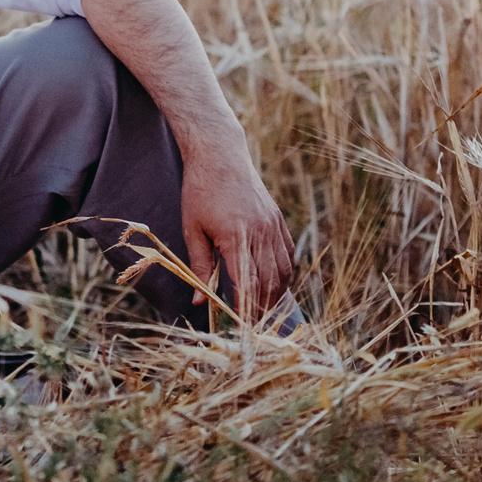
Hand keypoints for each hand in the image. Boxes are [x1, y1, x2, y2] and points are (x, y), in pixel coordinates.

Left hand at [180, 148, 295, 319]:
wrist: (219, 155)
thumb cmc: (200, 191)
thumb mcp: (193, 230)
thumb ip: (200, 267)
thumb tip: (200, 301)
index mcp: (236, 237)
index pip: (248, 285)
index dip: (247, 309)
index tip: (241, 326)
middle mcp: (260, 233)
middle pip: (270, 283)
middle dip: (263, 308)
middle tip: (254, 325)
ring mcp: (273, 225)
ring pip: (283, 271)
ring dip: (276, 294)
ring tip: (264, 310)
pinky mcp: (278, 219)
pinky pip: (288, 254)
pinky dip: (284, 273)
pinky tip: (274, 283)